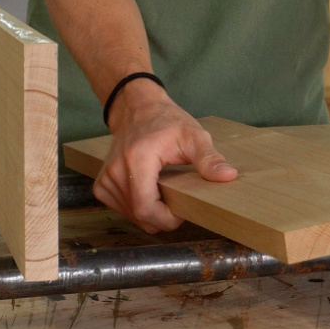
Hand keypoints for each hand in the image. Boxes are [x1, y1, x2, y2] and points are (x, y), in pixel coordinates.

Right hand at [93, 81, 237, 232]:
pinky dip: (139, 208)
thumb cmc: (166, 121)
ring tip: (163, 189)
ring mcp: (105, 180)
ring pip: (132, 217)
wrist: (136, 109)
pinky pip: (123, 210)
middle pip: (140, 216)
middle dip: (163, 216)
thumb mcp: (193, 135)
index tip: (183, 209)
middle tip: (178, 196)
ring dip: (152, 212)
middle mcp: (115, 172)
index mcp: (136, 160)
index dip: (167, 219)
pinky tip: (149, 190)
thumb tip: (228, 176)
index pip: (145, 208)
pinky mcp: (101, 185)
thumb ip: (209, 158)